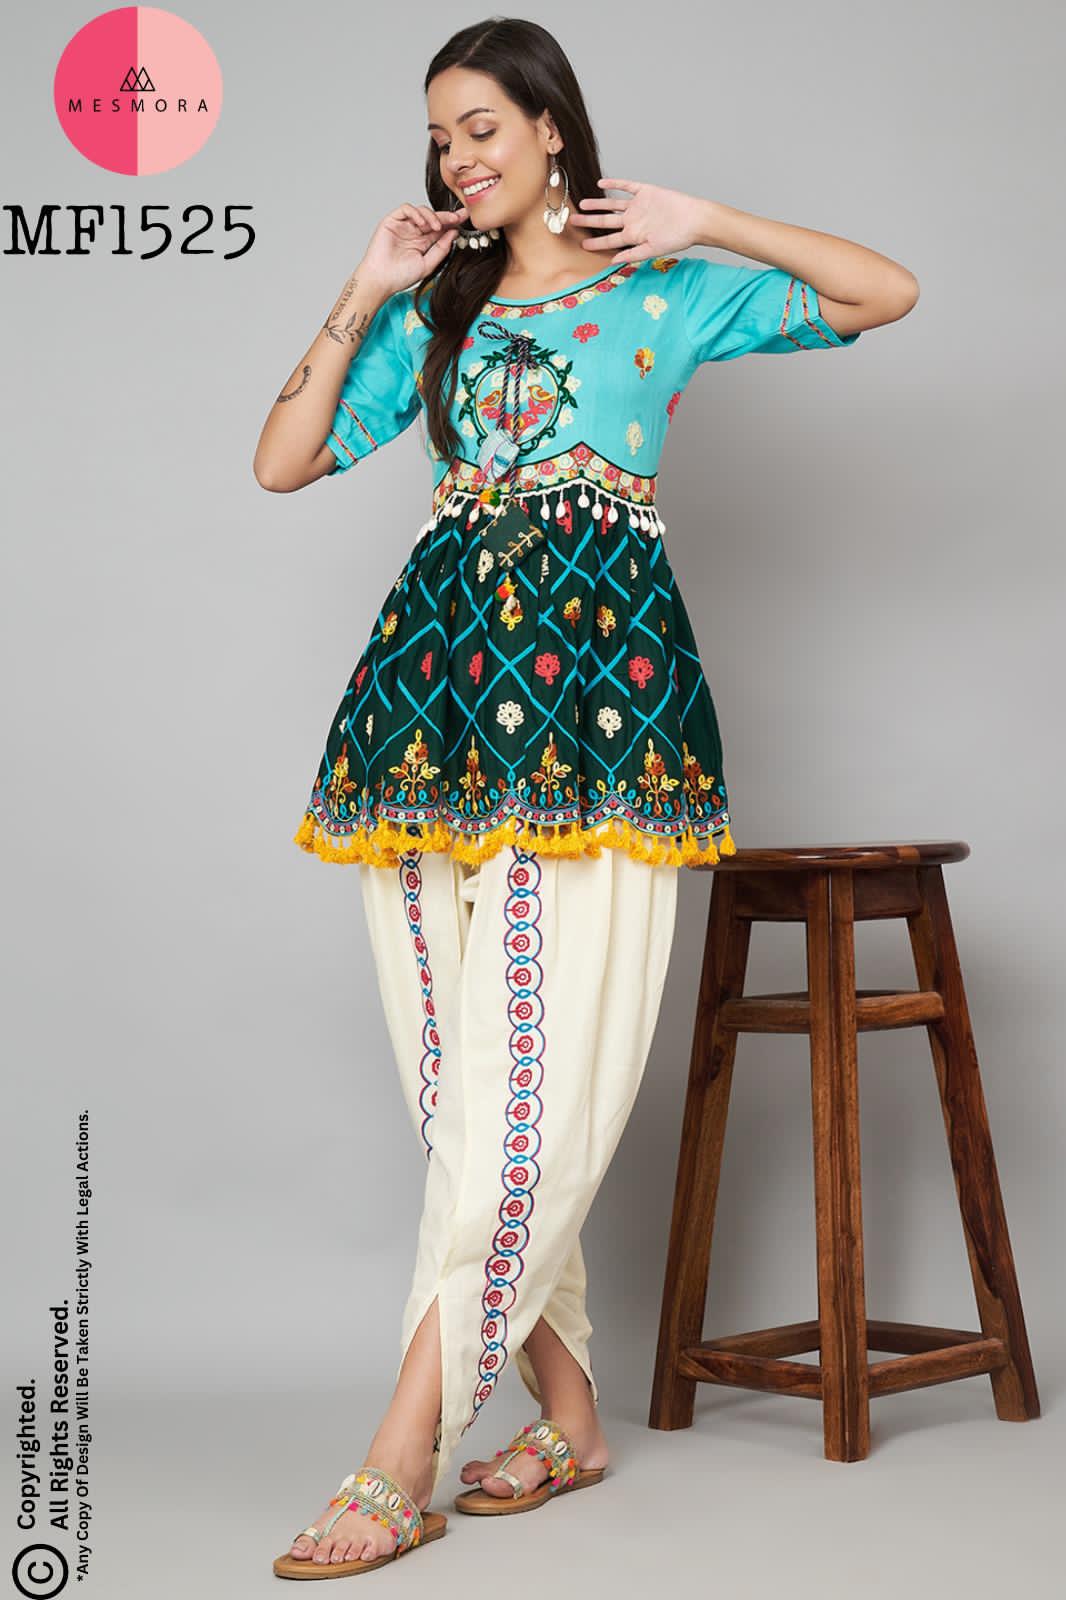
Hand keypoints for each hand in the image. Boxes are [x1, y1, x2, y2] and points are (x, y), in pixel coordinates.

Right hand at [359, 201, 469, 295]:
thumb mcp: (428, 264)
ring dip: (432, 216)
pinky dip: (417, 213)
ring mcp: (403, 226)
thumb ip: (441, 249)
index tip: (465, 219)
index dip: (452, 222)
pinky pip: (406, 209)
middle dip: (447, 215)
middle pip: (433, 218)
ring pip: (421, 211)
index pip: (440, 228)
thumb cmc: (401, 276)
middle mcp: (414, 232)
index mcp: (423, 242)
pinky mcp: (392, 221)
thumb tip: (454, 232)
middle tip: (459, 216)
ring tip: (437, 227)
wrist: (382, 280)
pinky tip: (423, 224)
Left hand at [569, 177, 702, 263]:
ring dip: (597, 204)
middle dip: (589, 222)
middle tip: (572, 221)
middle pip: (606, 221)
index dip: (596, 243)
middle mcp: (633, 220)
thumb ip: (633, 255)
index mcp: (634, 236)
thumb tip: (613, 262)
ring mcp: (638, 206)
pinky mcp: (645, 191)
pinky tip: (601, 183)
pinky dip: (614, 184)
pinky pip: (626, 186)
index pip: (610, 240)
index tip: (582, 245)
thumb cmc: (677, 238)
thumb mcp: (653, 250)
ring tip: (582, 204)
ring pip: (612, 204)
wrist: (694, 220)